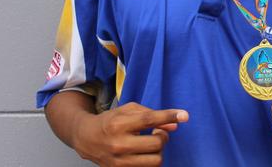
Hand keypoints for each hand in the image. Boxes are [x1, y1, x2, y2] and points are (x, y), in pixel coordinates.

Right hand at [73, 102, 188, 166]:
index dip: (169, 116)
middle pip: (157, 143)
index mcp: (119, 124)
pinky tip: (144, 153)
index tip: (184, 115)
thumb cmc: (110, 121)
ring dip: (159, 151)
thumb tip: (175, 124)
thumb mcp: (128, 110)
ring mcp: (119, 161)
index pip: (149, 120)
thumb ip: (152, 114)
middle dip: (163, 136)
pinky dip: (150, 160)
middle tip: (157, 132)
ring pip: (155, 160)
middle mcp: (119, 144)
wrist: (86, 138)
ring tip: (151, 144)